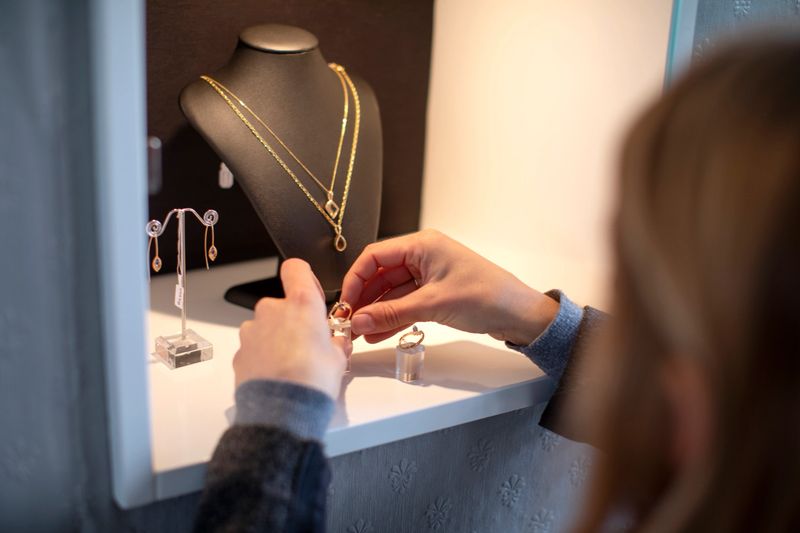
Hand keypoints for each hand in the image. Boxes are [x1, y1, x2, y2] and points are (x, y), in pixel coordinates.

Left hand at [234, 259, 349, 398]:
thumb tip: (336, 343)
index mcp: (301, 303)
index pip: (296, 269)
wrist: (282, 410)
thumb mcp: (338, 359)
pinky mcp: (240, 351)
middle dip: (294, 321)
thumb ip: (335, 343)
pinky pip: (255, 347)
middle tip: (309, 346)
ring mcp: (252, 330)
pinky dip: (264, 356)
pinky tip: (278, 376)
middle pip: (283, 305)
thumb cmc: (311, 380)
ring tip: (293, 365)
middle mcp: (273, 310)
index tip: (312, 295)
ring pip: (267, 327)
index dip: (304, 278)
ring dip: (278, 339)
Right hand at [341, 229, 558, 344]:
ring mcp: (429, 275)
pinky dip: (392, 317)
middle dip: (364, 299)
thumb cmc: (486, 296)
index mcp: (422, 245)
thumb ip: (393, 313)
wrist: (519, 314)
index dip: (355, 280)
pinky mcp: (435, 293)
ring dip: (377, 312)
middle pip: (381, 275)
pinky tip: (378, 334)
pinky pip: (405, 303)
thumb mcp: (434, 304)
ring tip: (361, 334)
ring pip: (391, 292)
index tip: (345, 304)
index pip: (375, 256)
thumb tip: (359, 321)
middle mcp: (423, 255)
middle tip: (349, 323)